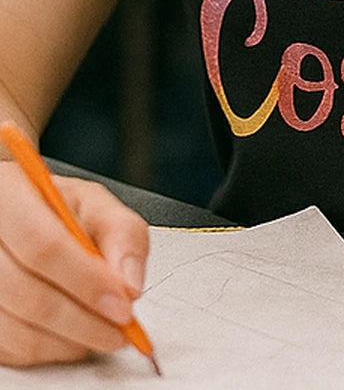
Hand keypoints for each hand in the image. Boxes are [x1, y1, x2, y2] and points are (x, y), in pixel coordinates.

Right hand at [0, 161, 149, 366]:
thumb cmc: (58, 211)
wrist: (27, 221)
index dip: (86, 281)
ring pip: (19, 330)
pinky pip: (13, 349)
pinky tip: (73, 334)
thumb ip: (122, 234)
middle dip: (84, 320)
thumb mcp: (95, 204)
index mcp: (8, 196)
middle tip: (119, 328)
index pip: (43, 246)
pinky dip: (51, 350)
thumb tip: (130, 284)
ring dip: (70, 341)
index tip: (122, 305)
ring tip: (101, 330)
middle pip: (29, 294)